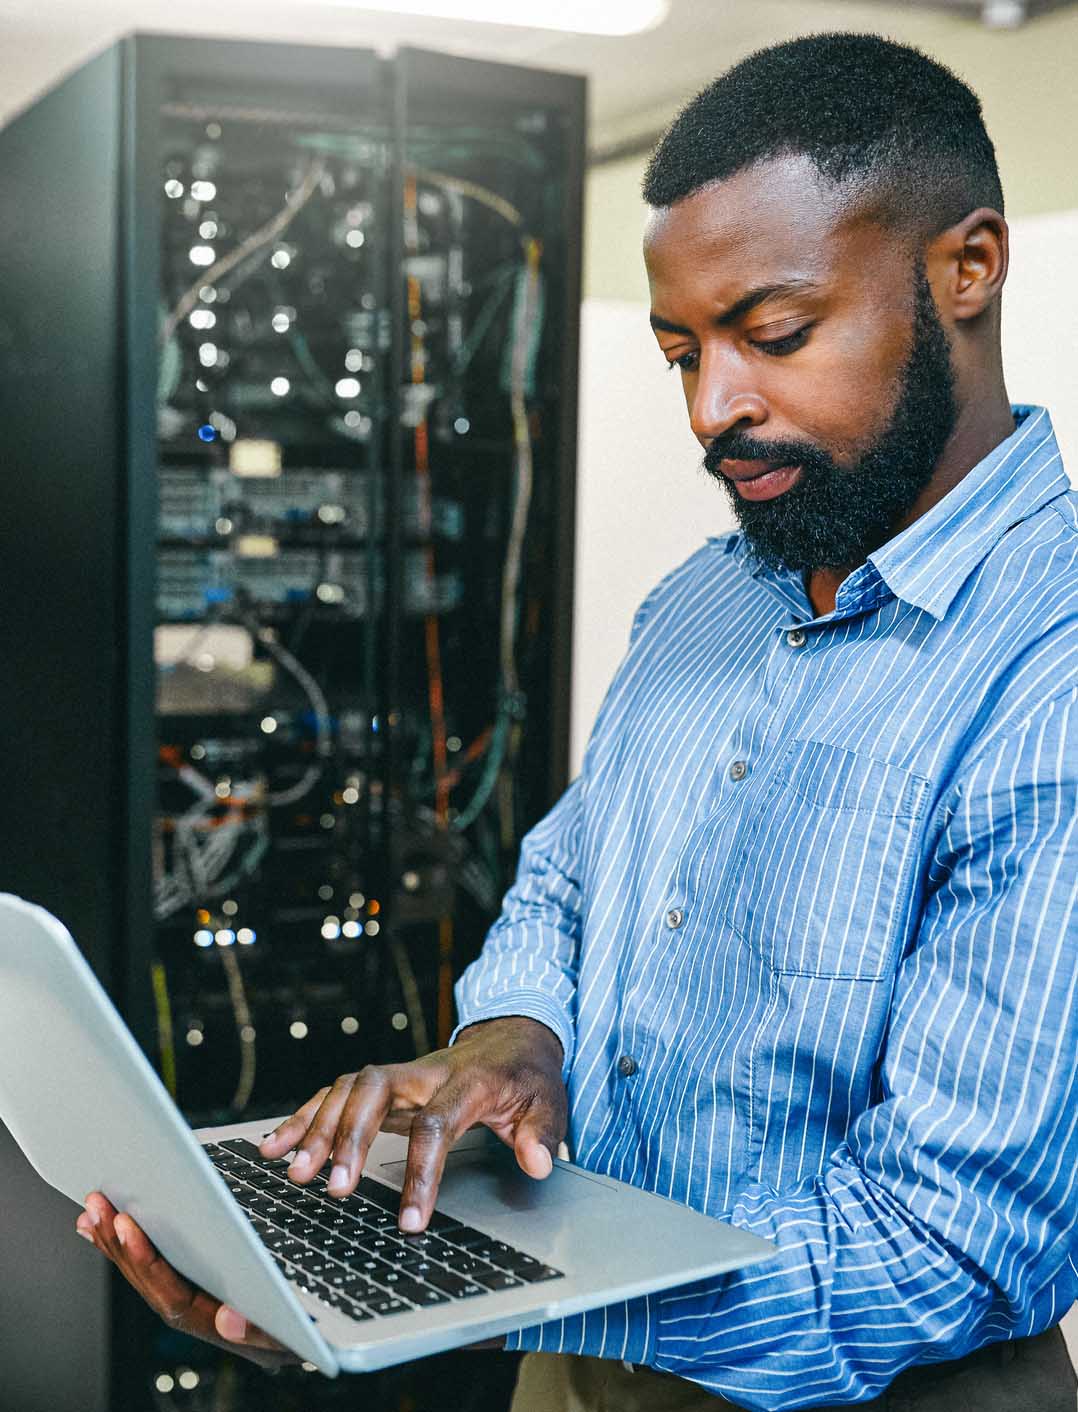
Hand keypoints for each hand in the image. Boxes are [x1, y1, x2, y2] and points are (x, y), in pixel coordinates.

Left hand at [76, 1193, 296, 1370]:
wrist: (313, 1332)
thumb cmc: (307, 1328)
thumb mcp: (297, 1333)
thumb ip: (263, 1334)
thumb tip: (227, 1319)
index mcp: (222, 1327)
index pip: (173, 1298)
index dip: (147, 1261)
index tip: (126, 1225)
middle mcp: (205, 1320)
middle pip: (153, 1286)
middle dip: (121, 1246)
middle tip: (97, 1208)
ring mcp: (200, 1306)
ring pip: (150, 1277)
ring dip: (118, 1244)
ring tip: (94, 1212)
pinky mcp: (202, 1287)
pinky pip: (160, 1271)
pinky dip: (133, 1249)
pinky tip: (112, 1230)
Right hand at [260, 1016, 566, 1232]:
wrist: (513, 1035)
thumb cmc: (527, 1076)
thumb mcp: (549, 1101)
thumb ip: (542, 1133)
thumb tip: (537, 1162)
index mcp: (468, 1080)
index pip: (438, 1121)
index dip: (422, 1170)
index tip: (411, 1220)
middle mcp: (425, 1072)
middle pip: (375, 1090)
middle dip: (350, 1137)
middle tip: (334, 1189)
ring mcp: (400, 1074)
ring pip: (348, 1088)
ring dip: (318, 1127)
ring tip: (292, 1172)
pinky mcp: (382, 1083)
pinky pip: (335, 1093)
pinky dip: (303, 1117)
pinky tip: (275, 1145)